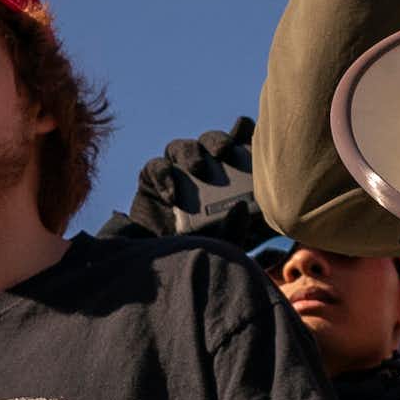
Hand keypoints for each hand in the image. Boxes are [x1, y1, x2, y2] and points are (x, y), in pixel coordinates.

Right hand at [126, 118, 274, 247]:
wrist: (167, 269)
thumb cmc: (204, 254)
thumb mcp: (225, 246)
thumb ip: (236, 229)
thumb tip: (241, 206)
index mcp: (229, 177)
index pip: (238, 145)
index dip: (243, 132)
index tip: (248, 130)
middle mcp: (203, 169)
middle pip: (210, 141)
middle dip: (217, 140)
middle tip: (224, 150)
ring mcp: (176, 174)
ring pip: (181, 147)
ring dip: (190, 152)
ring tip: (197, 167)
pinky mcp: (151, 182)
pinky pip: (155, 167)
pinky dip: (163, 175)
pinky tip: (171, 195)